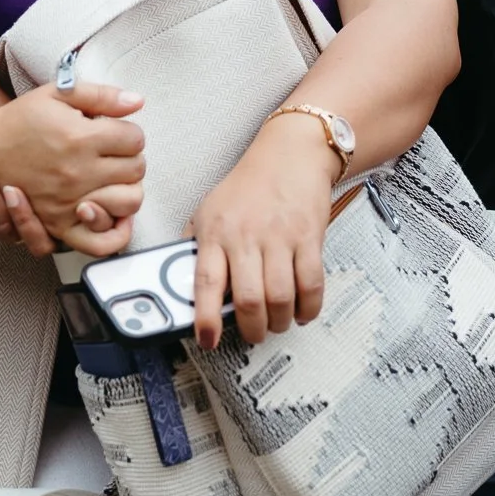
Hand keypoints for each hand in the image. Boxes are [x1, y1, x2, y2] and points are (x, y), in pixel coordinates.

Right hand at [0, 83, 143, 258]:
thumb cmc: (20, 120)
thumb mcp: (57, 94)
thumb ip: (101, 95)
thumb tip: (137, 102)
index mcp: (80, 138)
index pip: (135, 139)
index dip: (129, 132)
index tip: (116, 131)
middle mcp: (78, 173)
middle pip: (136, 169)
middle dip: (130, 157)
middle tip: (114, 152)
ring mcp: (70, 202)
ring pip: (129, 201)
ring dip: (128, 188)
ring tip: (115, 177)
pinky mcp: (60, 224)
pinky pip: (101, 241)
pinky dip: (115, 230)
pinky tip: (112, 211)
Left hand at [189, 115, 336, 349]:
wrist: (290, 155)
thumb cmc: (249, 185)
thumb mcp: (210, 209)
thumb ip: (197, 245)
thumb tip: (183, 283)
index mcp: (215, 231)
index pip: (205, 281)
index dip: (206, 318)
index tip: (208, 340)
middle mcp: (246, 236)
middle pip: (249, 299)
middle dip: (252, 329)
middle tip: (253, 334)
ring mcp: (279, 237)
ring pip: (281, 298)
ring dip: (279, 322)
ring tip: (276, 323)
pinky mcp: (309, 238)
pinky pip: (311, 285)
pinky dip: (308, 308)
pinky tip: (302, 311)